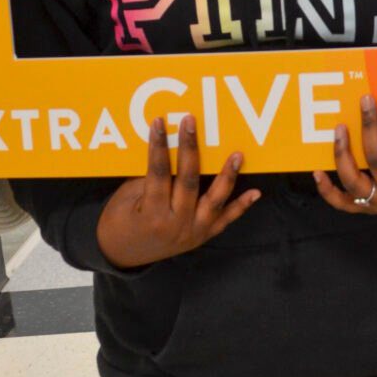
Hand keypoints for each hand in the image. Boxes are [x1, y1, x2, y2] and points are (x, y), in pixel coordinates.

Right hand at [96, 114, 259, 267]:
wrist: (125, 254)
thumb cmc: (121, 221)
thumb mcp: (128, 199)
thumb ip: (149, 178)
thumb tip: (168, 148)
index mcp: (152, 214)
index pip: (158, 173)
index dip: (159, 146)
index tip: (160, 122)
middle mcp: (176, 224)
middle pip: (188, 181)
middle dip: (190, 149)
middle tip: (192, 122)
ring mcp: (193, 232)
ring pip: (214, 200)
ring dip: (227, 176)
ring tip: (237, 155)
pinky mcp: (204, 236)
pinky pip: (225, 220)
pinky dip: (241, 206)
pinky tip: (255, 192)